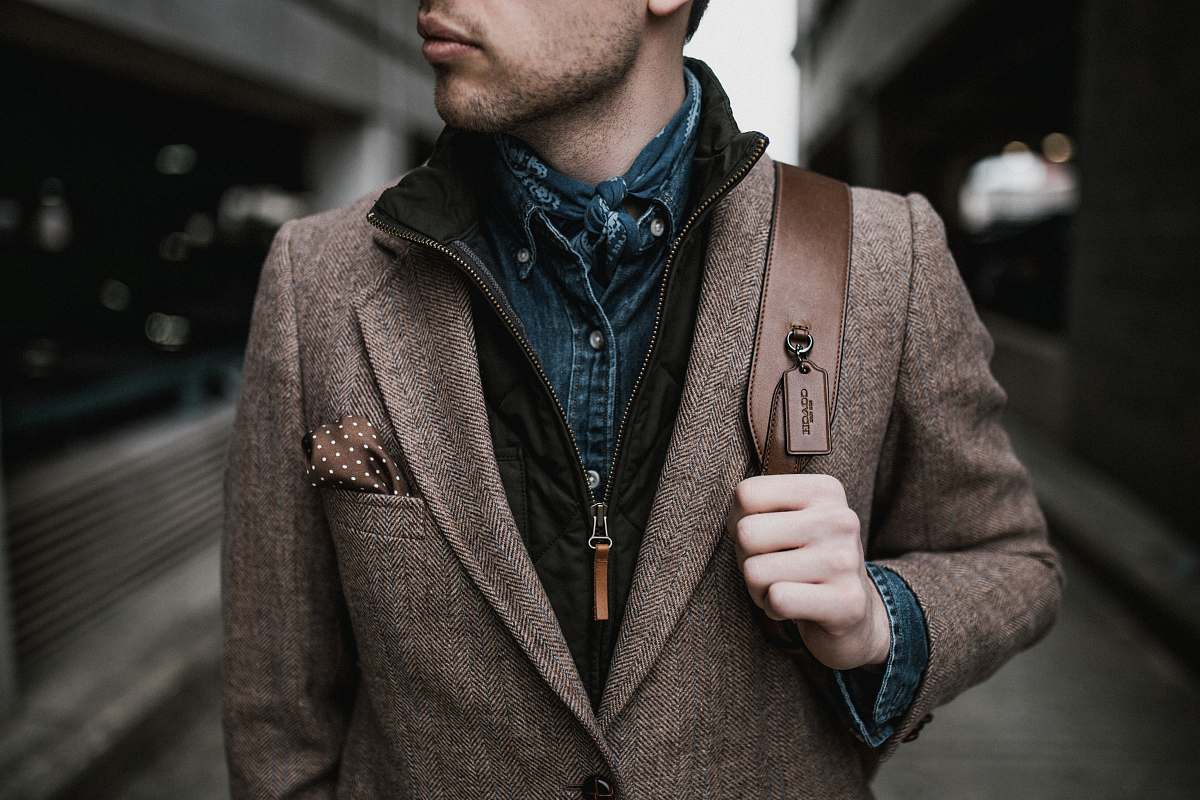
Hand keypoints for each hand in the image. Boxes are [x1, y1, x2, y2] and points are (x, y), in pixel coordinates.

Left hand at [725, 474, 889, 670]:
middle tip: (773, 567)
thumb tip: (732, 523)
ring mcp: (846, 560)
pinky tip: (796, 607)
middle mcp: (840, 519)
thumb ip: (756, 507)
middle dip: (747, 558)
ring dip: (759, 588)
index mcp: (825, 490)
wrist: (853, 612)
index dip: (738, 522)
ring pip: (755, 571)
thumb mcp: (787, 519)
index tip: (763, 537)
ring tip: (786, 587)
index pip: (746, 494)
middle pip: (746, 533)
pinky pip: (778, 600)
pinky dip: (774, 609)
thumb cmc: (803, 559)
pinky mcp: (847, 602)